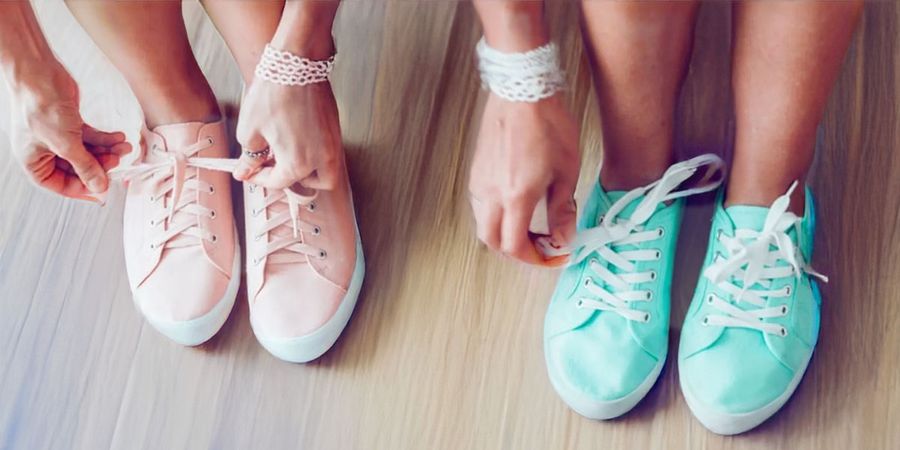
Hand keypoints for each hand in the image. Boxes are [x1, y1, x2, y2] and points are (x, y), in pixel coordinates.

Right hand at [7, 62, 130, 200]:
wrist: (40, 73)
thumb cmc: (40, 107)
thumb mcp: (66, 145)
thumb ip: (85, 167)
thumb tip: (99, 186)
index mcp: (34, 162)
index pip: (60, 185)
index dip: (82, 189)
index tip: (103, 189)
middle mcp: (45, 151)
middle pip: (78, 169)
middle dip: (99, 165)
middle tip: (116, 161)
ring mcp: (58, 137)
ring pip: (87, 152)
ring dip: (107, 151)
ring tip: (123, 147)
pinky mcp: (70, 124)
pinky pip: (90, 137)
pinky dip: (105, 139)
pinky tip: (118, 138)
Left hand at [234, 79, 342, 189]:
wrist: (297, 65)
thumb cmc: (273, 94)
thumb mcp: (250, 130)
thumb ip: (249, 157)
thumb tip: (245, 170)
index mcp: (297, 164)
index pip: (277, 182)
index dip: (258, 178)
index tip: (248, 171)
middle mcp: (321, 158)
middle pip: (312, 184)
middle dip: (292, 178)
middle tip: (273, 165)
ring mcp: (332, 144)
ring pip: (326, 170)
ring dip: (309, 169)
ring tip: (287, 153)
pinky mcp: (335, 128)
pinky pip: (328, 151)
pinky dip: (315, 152)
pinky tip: (297, 136)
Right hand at [469, 93, 579, 265]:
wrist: (523, 91)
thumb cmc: (547, 123)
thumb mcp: (566, 172)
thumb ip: (563, 210)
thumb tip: (564, 237)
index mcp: (515, 196)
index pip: (515, 247)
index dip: (535, 259)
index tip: (553, 255)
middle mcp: (491, 193)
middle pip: (493, 242)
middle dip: (516, 252)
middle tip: (540, 247)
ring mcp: (479, 180)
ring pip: (484, 224)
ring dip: (505, 234)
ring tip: (532, 226)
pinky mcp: (476, 170)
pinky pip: (481, 204)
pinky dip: (497, 216)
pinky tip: (517, 204)